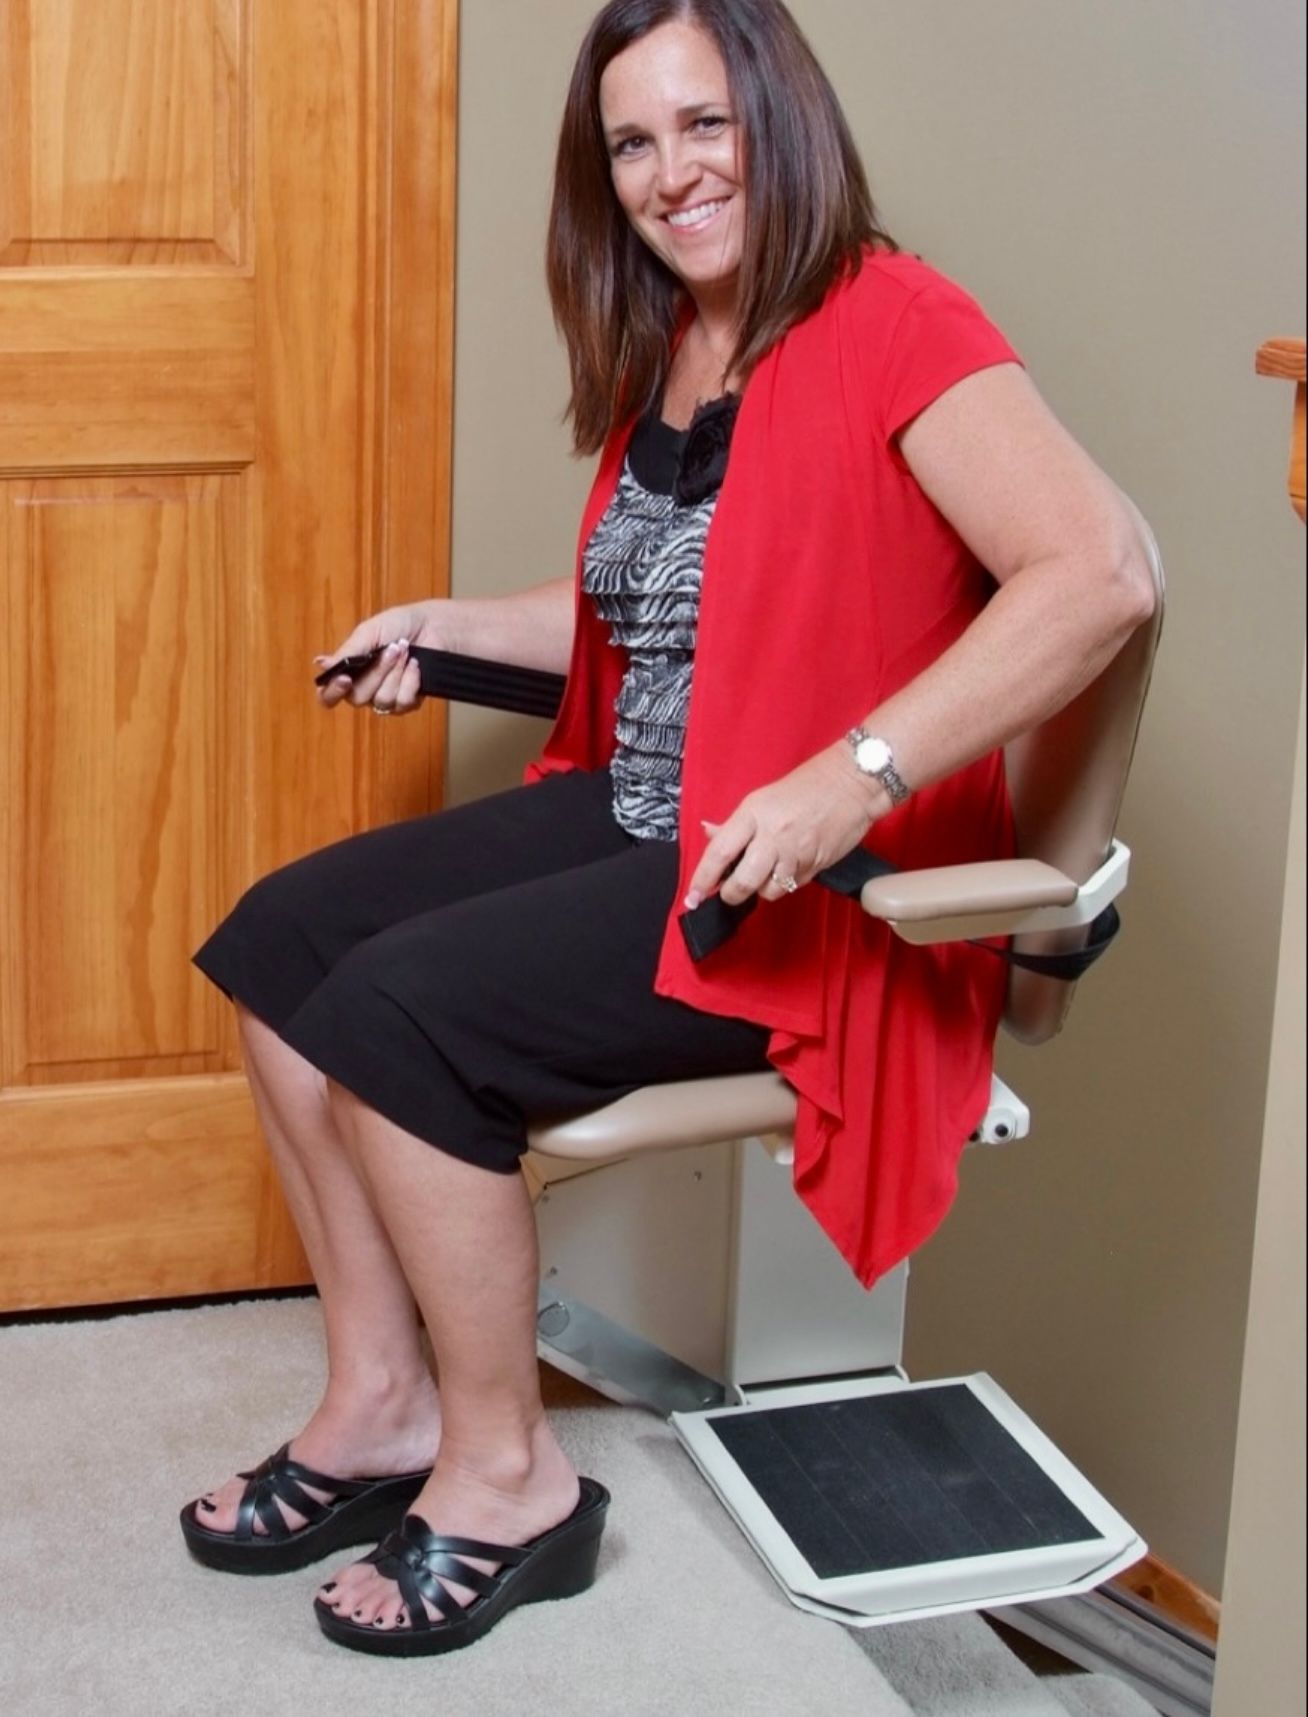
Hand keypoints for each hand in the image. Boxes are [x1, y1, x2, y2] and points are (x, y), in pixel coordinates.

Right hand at [314, 601, 444, 714]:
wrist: (434, 627)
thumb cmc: (400, 625)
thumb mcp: (369, 632)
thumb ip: (347, 652)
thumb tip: (322, 665)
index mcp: (349, 671)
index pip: (328, 695)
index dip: (332, 692)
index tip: (345, 679)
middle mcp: (365, 689)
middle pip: (358, 698)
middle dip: (377, 672)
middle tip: (392, 650)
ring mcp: (386, 698)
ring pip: (382, 701)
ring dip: (395, 674)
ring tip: (405, 653)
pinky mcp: (408, 703)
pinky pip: (403, 703)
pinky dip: (411, 681)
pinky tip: (416, 666)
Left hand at [685, 744, 885, 909]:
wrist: (854, 783)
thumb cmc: (808, 785)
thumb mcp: (764, 798)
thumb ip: (737, 823)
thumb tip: (710, 835)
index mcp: (754, 813)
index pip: (720, 852)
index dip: (703, 878)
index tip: (692, 897)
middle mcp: (773, 836)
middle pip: (742, 882)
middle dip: (730, 894)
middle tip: (728, 893)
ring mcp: (796, 853)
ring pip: (768, 890)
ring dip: (760, 889)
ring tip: (761, 876)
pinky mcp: (816, 866)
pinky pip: (792, 886)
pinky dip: (783, 884)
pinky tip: (785, 869)